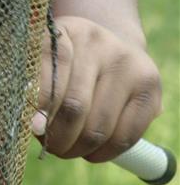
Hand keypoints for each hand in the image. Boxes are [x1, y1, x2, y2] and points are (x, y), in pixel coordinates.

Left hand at [32, 15, 161, 162]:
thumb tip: (36, 126)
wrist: (109, 49)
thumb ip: (34, 86)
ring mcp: (128, 64)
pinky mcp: (150, 88)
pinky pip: (124, 136)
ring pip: (98, 126)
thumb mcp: (46, 61)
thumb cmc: (66, 64)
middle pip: (75, 105)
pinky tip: (92, 152)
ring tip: (67, 149)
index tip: (33, 127)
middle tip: (50, 147)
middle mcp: (99, 42)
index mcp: (66, 31)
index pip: (52, 66)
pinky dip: (104, 153)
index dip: (39, 103)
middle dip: (58, 137)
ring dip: (78, 148)